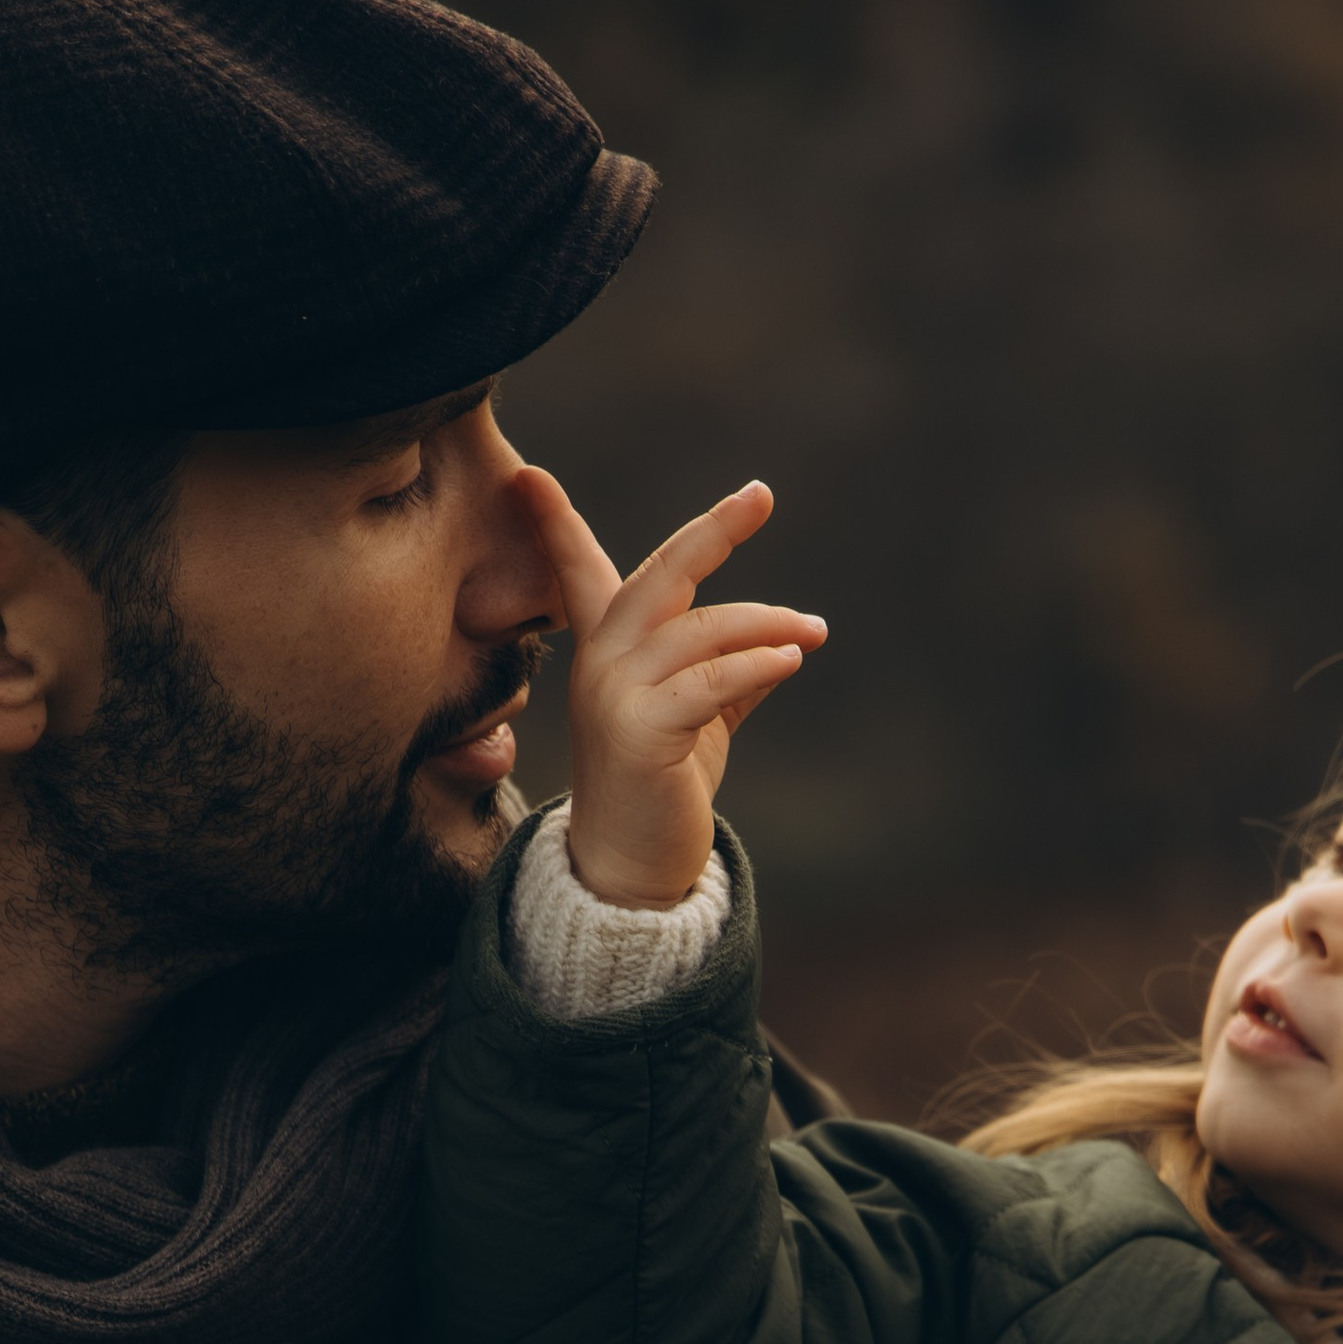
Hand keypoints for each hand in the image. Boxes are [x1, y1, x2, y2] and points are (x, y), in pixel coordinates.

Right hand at [515, 468, 825, 911]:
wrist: (633, 867)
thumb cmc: (662, 788)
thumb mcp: (701, 718)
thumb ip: (730, 673)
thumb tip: (789, 642)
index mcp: (606, 649)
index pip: (577, 571)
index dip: (555, 523)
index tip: (529, 476)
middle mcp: (601, 661)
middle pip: (659, 574)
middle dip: (712, 532)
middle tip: (759, 495)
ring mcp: (614, 694)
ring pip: (700, 631)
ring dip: (767, 625)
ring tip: (813, 630)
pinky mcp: (640, 731)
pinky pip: (708, 681)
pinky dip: (755, 664)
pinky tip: (792, 658)